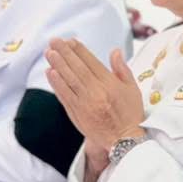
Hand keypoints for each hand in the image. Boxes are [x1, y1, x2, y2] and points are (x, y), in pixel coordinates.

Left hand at [44, 36, 144, 156]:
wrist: (124, 141)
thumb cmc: (130, 114)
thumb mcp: (132, 89)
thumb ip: (122, 69)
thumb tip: (114, 51)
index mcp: (110, 84)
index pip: (91, 62)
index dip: (79, 50)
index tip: (70, 40)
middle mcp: (96, 92)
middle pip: (77, 68)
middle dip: (65, 53)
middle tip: (54, 41)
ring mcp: (85, 103)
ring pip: (69, 80)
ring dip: (57, 65)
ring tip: (49, 52)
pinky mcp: (77, 114)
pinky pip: (64, 96)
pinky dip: (57, 84)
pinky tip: (50, 72)